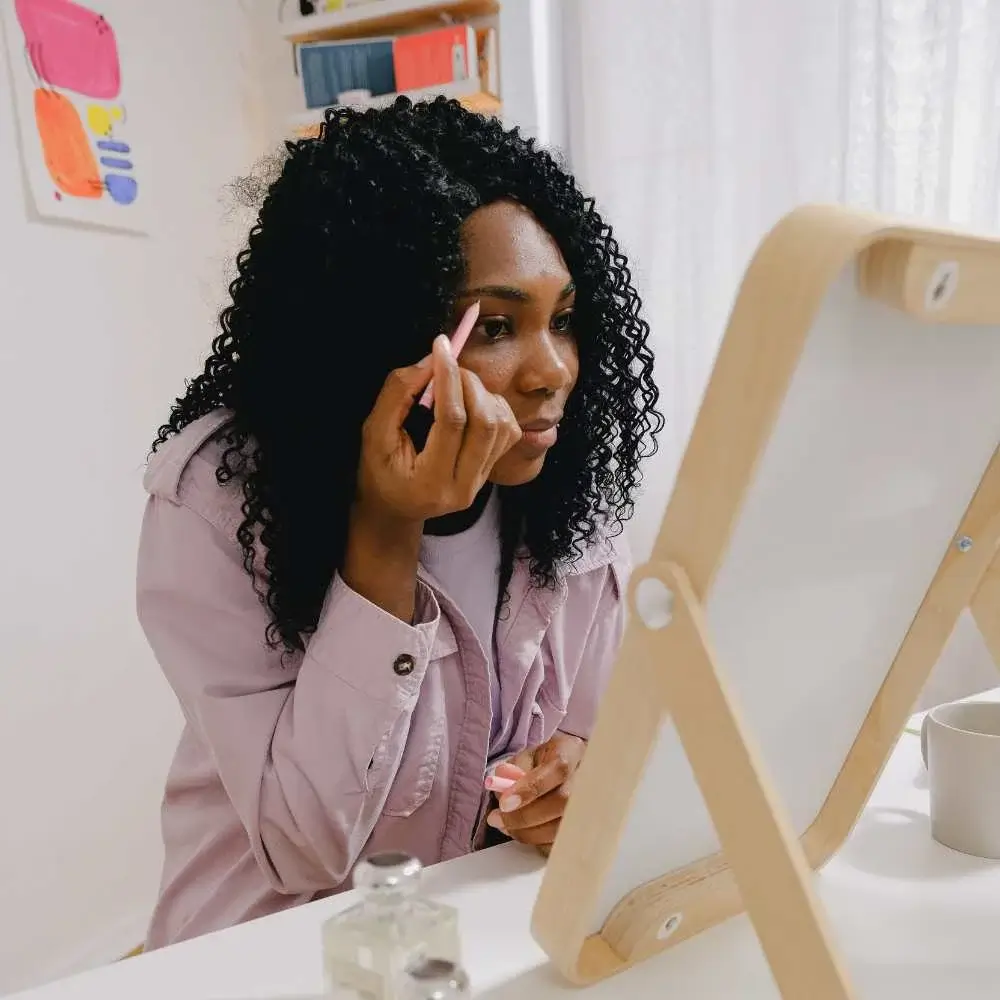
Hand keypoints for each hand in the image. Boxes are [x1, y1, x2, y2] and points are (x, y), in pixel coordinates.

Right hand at [357, 334, 521, 522]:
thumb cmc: (378, 471)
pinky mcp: (489, 472)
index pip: (452, 421)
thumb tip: (431, 361)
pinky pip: (507, 432)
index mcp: (431, 482)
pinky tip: (471, 403)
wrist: (393, 508)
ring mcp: (481, 482)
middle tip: (448, 367)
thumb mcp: (374, 433)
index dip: (448, 378)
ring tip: (456, 387)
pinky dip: (494, 407)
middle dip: (468, 383)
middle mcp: (464, 487)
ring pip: (501, 425)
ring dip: (482, 394)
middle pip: (485, 423)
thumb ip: (398, 395)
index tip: (442, 346)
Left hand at [486, 732, 586, 855]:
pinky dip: (538, 842)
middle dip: (525, 815)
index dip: (531, 788)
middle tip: (498, 819)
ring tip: (506, 826)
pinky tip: (524, 833)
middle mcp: (589, 777)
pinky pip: (562, 842)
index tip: (505, 803)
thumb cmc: (545, 763)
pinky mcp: (586, 828)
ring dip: (528, 832)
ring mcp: (592, 805)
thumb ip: (513, 769)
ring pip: (563, 827)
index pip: (558, 769)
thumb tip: (500, 786)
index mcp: (572, 751)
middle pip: (563, 801)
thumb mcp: (528, 757)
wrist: (568, 772)